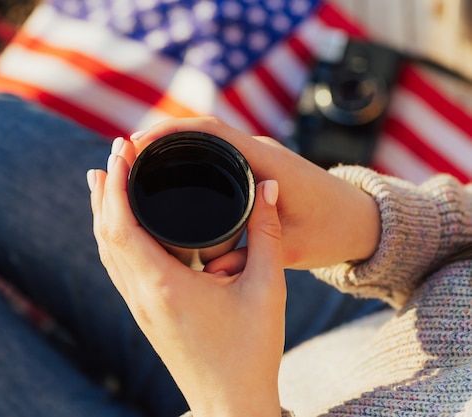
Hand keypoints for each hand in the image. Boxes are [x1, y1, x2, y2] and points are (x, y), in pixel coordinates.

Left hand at [88, 137, 285, 416]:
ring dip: (103, 211)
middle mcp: (142, 295)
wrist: (231, 404)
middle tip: (116, 149)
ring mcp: (139, 307)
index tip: (122, 148)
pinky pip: (118, 265)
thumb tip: (268, 187)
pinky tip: (121, 224)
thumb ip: (268, 234)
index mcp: (165, 286)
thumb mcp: (268, 288)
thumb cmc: (251, 352)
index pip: (122, 225)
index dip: (117, 183)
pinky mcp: (145, 313)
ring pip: (107, 250)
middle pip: (106, 233)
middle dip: (107, 188)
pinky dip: (114, 235)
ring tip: (106, 176)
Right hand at [129, 117, 380, 269]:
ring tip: (140, 169)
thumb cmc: (331, 232)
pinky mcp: (257, 168)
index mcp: (266, 161)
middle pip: (201, 133)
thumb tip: (210, 271)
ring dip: (176, 150)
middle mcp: (259, 151)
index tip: (136, 142)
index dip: (169, 132)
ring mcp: (258, 158)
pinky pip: (218, 156)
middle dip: (162, 140)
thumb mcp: (291, 249)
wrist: (361, 221)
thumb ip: (251, 256)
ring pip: (208, 144)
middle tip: (125, 159)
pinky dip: (193, 162)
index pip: (210, 131)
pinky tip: (173, 179)